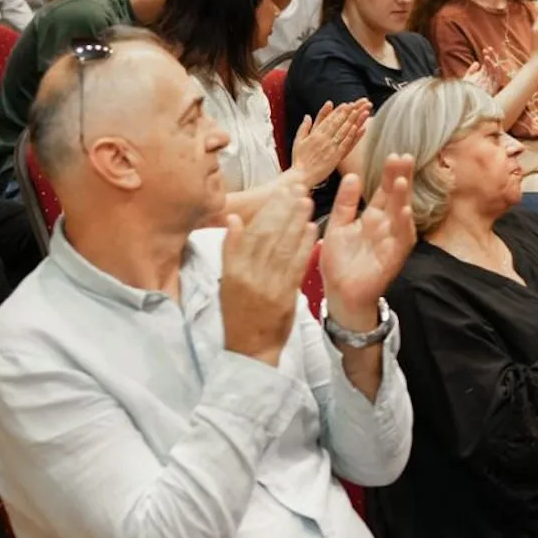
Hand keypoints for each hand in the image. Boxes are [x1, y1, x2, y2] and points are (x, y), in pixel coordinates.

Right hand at [219, 175, 315, 364]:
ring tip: (306, 201)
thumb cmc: (238, 314)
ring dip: (296, 221)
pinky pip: (295, 266)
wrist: (249, 349)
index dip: (267, 210)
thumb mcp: (226, 282)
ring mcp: (267, 286)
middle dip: (284, 209)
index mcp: (232, 270)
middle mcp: (248, 275)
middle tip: (297, 188)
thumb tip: (234, 219)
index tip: (279, 192)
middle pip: (268, 235)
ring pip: (282, 247)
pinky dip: (304, 245)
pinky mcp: (284, 296)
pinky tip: (311, 228)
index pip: (251, 232)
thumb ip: (231, 250)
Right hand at [290, 100, 367, 187]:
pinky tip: (359, 129)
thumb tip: (307, 116)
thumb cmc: (299, 160)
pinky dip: (353, 136)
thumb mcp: (298, 141)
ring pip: (343, 132)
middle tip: (357, 104)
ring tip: (361, 113)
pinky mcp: (336, 157)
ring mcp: (330, 148)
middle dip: (348, 113)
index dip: (338, 112)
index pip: (328, 120)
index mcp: (315, 135)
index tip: (346, 105)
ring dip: (353, 121)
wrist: (301, 176)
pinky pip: (346, 144)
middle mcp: (323, 139)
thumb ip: (304, 128)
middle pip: (338, 123)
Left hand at [319, 157, 414, 328]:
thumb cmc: (339, 262)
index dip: (389, 174)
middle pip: (396, 198)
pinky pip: (402, 240)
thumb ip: (345, 203)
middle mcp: (386, 226)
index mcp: (372, 217)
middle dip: (401, 178)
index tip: (393, 154)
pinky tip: (404, 212)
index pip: (384, 190)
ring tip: (402, 180)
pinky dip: (404, 226)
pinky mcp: (393, 258)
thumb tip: (352, 176)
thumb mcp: (337, 226)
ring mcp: (391, 241)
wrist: (339, 294)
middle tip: (404, 157)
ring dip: (404, 199)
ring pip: (401, 216)